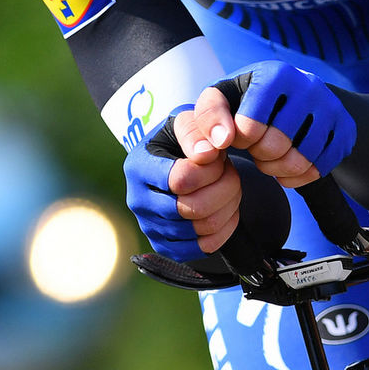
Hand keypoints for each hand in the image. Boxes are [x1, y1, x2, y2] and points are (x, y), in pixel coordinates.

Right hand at [123, 109, 242, 259]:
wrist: (176, 163)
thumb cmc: (182, 141)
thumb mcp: (186, 122)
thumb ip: (196, 131)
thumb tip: (206, 154)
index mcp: (138, 167)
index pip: (179, 180)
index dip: (210, 171)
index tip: (219, 157)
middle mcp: (137, 200)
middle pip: (191, 208)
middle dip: (224, 189)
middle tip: (231, 173)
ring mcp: (149, 226)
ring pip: (201, 228)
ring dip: (227, 206)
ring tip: (229, 188)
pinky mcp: (164, 245)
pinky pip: (203, 248)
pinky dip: (223, 229)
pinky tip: (225, 209)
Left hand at [177, 61, 355, 186]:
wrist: (289, 97)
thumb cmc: (244, 100)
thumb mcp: (219, 99)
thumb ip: (206, 117)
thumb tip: (221, 142)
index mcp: (274, 74)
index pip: (251, 125)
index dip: (240, 140)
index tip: (239, 135)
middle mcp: (308, 85)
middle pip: (278, 144)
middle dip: (260, 155)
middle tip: (256, 149)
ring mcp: (332, 107)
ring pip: (302, 159)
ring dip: (278, 168)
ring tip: (269, 158)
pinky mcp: (346, 129)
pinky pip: (321, 168)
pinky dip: (299, 177)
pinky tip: (286, 166)